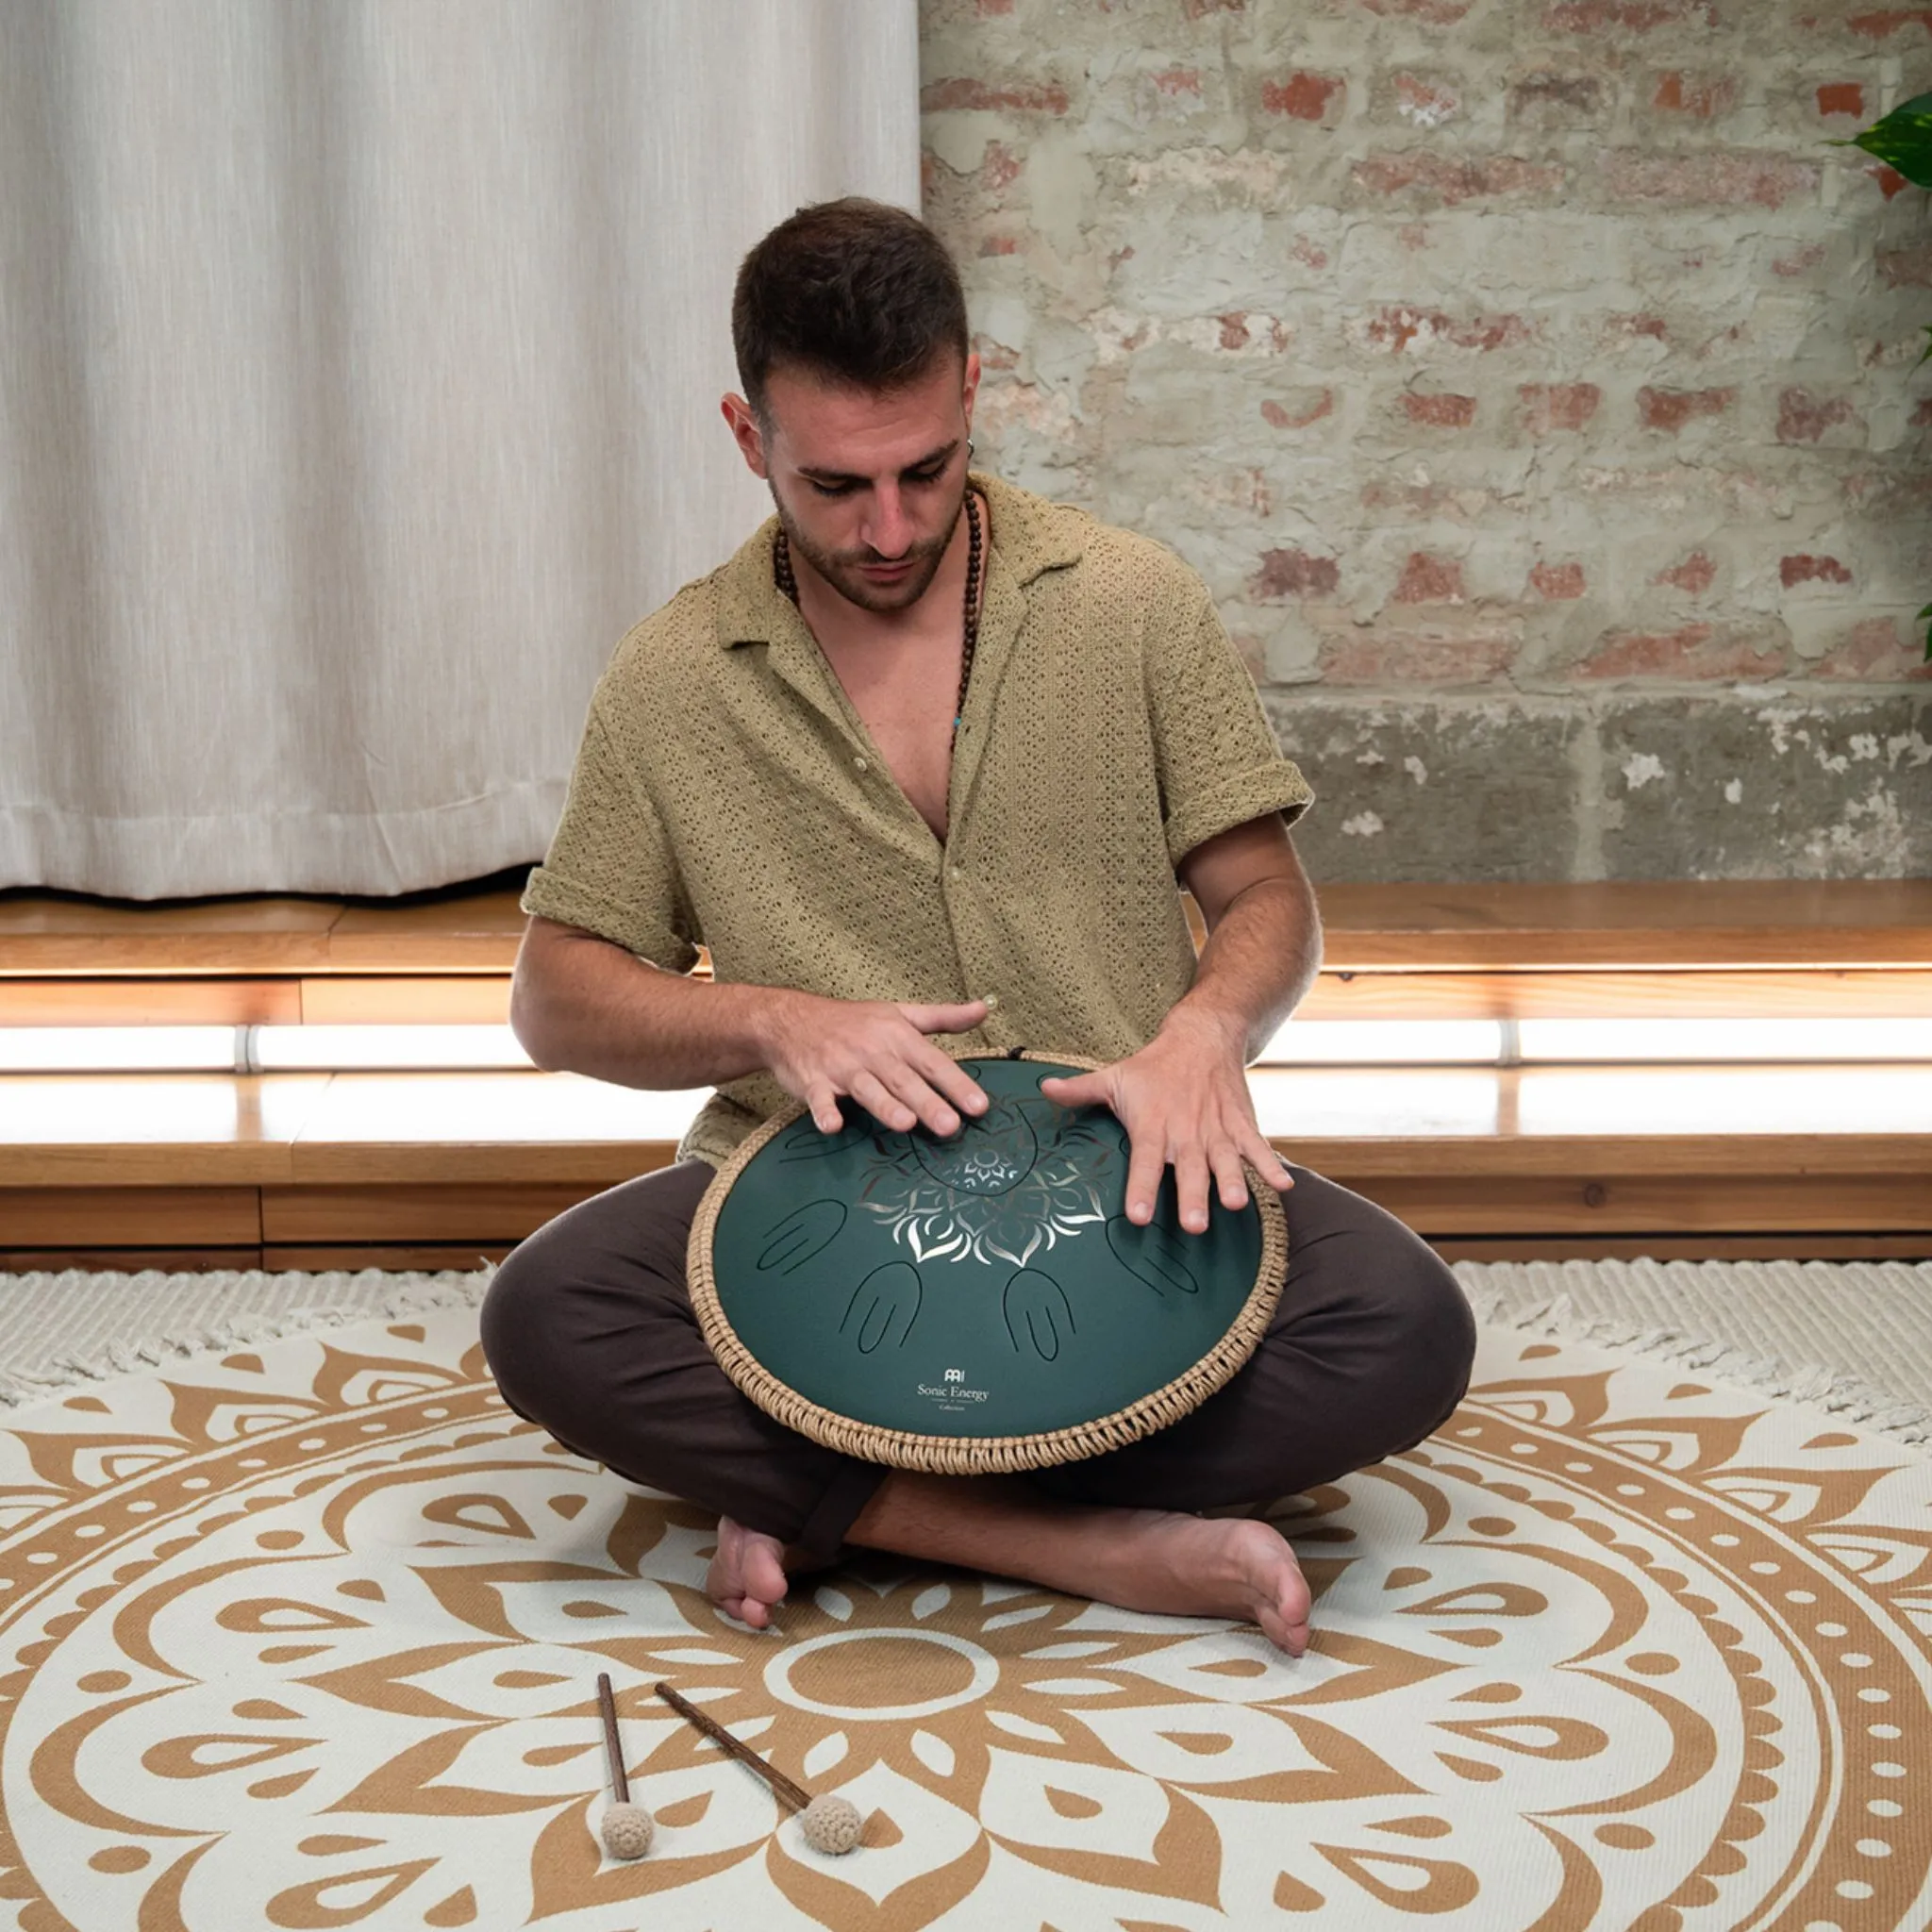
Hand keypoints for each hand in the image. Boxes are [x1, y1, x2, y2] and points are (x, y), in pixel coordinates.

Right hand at [760, 992, 991, 1137]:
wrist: (792, 1019)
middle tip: (950, 1126)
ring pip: (867, 1088)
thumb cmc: (853, 1021)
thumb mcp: (901, 1013)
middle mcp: (872, 1051)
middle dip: (927, 1102)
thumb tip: (983, 1009)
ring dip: (884, 1105)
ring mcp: (841, 1067)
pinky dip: (824, 1111)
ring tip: (905, 1124)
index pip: (932, 1062)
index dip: (956, 1084)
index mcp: (897, 1036)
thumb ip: (943, 1017)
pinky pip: (819, 1098)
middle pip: (903, 1080)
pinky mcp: (813, 1081)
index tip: (979, 1106)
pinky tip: (832, 1125)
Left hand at [1037, 1013, 1292, 1235]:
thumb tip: (1042, 1088)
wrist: (1202, 1035)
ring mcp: (1217, 1129)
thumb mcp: (1113, 1076)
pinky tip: (1284, 1187)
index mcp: (1153, 1125)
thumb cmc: (1153, 1066)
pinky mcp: (1242, 1125)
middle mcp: (1186, 1132)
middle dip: (1192, 1196)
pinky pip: (1258, 1146)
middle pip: (1189, 1169)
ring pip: (1226, 1160)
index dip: (1140, 1189)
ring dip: (1233, 1182)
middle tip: (1194, 1225)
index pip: (1144, 1162)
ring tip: (1237, 1204)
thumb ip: (1080, 1090)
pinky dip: (1271, 1164)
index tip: (1138, 1217)